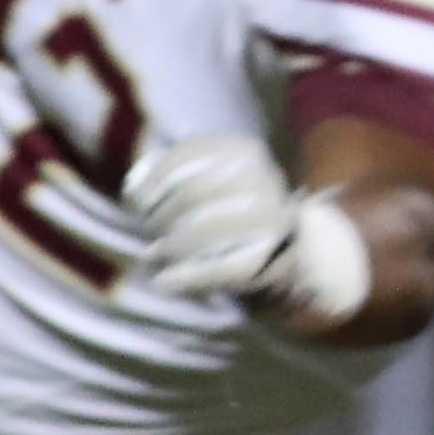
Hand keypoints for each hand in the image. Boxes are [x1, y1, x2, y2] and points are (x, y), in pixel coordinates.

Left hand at [117, 134, 371, 329]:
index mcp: (245, 151)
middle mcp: (262, 179)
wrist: (302, 250)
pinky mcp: (266, 260)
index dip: (149, 182)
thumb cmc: (239, 209)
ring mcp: (268, 220)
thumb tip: (131, 188)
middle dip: (157, 217)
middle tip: (147, 233)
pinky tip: (163, 282)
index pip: (183, 159)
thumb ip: (178, 173)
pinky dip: (182, 278)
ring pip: (198, 231)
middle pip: (189, 195)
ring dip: (168, 246)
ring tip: (155, 254)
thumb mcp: (218, 176)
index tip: (133, 202)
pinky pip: (213, 269)